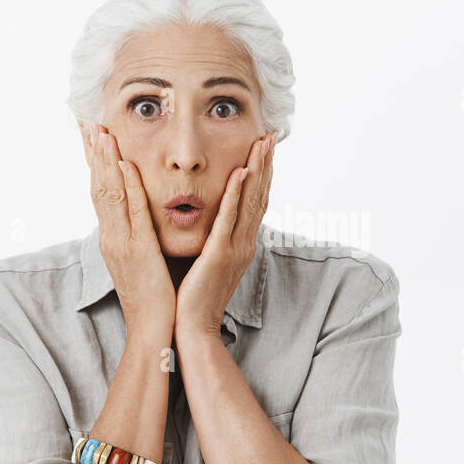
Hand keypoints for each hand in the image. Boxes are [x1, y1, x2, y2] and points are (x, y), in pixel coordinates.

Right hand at [81, 122, 173, 333]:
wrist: (152, 329)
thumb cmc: (152, 296)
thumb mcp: (139, 260)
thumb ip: (136, 234)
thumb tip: (137, 215)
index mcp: (112, 237)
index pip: (99, 191)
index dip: (95, 161)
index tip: (91, 134)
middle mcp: (111, 236)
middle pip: (98, 186)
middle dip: (93, 153)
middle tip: (87, 120)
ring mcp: (121, 243)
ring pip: (110, 195)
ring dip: (106, 161)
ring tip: (102, 131)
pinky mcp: (138, 251)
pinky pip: (132, 214)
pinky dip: (128, 188)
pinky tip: (127, 166)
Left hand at [175, 130, 275, 337]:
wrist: (191, 328)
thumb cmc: (193, 298)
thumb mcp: (207, 263)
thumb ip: (212, 241)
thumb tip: (208, 223)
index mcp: (240, 245)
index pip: (255, 202)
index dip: (262, 173)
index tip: (264, 147)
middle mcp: (243, 244)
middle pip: (260, 196)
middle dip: (266, 164)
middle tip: (271, 134)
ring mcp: (234, 250)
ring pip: (250, 202)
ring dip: (257, 170)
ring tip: (262, 143)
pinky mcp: (219, 256)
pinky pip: (229, 220)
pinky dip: (237, 195)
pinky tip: (241, 173)